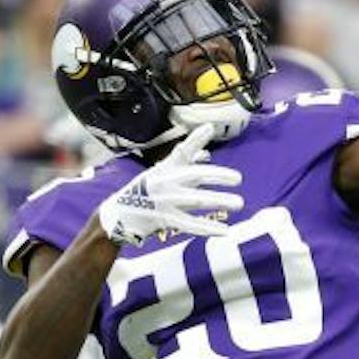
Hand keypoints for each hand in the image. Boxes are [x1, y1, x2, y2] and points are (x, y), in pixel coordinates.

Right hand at [95, 125, 241, 245]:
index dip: (195, 139)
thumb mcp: (164, 173)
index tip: (210, 128)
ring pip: (196, 200)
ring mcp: (164, 200)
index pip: (182, 150)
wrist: (119, 213)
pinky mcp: (164, 219)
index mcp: (165, 168)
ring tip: (239, 203)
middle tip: (238, 178)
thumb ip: (186, 164)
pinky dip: (207, 227)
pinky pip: (190, 224)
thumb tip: (206, 154)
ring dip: (219, 201)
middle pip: (194, 175)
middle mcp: (165, 181)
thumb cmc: (147, 191)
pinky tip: (224, 230)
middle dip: (217, 175)